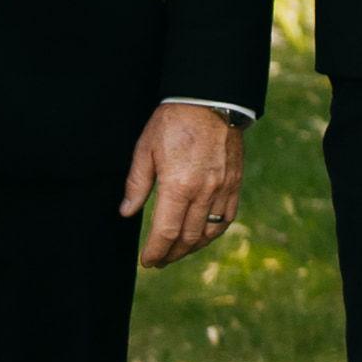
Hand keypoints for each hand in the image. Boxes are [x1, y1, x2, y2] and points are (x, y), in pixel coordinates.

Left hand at [124, 100, 247, 266]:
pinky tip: (202, 235)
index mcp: (178, 185)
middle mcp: (203, 192)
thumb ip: (137, 184)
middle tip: (159, 260)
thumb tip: (127, 213)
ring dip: (192, 248)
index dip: (155, 251)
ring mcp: (223, 189)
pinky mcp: (234, 183)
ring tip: (178, 252)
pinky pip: (227, 218)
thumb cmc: (173, 122)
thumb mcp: (145, 150)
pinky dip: (213, 232)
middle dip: (171, 254)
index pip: (166, 232)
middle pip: (188, 238)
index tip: (147, 260)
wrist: (211, 101)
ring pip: (209, 232)